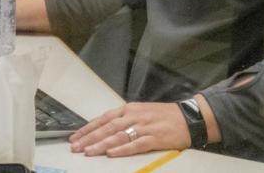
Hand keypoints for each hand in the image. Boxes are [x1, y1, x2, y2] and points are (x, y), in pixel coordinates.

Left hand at [69, 102, 189, 156]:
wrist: (189, 117)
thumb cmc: (164, 116)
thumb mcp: (141, 112)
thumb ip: (124, 119)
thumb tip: (104, 129)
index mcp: (130, 109)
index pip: (104, 119)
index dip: (88, 128)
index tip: (75, 137)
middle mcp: (135, 116)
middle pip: (107, 128)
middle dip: (90, 138)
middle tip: (75, 147)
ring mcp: (144, 127)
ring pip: (118, 136)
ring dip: (101, 144)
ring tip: (88, 152)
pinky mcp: (154, 138)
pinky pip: (135, 144)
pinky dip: (122, 149)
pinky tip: (111, 153)